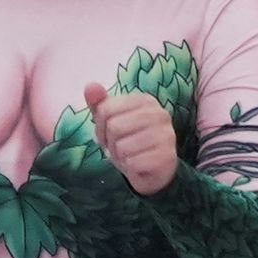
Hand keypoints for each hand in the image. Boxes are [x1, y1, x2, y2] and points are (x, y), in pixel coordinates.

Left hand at [85, 81, 179, 195]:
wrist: (152, 171)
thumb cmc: (129, 142)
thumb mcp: (110, 122)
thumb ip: (99, 104)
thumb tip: (90, 86)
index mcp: (146, 100)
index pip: (105, 109)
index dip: (100, 127)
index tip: (110, 134)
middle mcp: (160, 114)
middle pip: (113, 127)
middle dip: (110, 143)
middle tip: (120, 148)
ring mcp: (167, 135)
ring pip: (122, 146)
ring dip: (119, 156)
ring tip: (130, 156)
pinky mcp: (167, 156)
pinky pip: (132, 163)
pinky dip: (129, 168)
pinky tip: (138, 166)